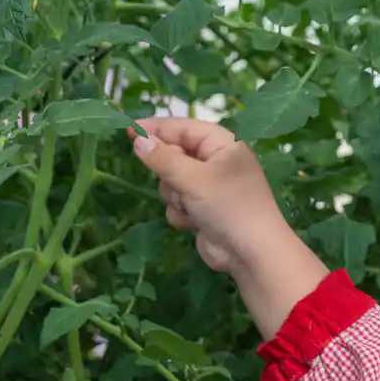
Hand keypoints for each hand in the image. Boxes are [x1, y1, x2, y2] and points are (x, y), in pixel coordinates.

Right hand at [129, 117, 277, 274]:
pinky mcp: (203, 211)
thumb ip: (163, 158)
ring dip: (175, 196)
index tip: (128, 130)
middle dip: (170, 172)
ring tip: (191, 206)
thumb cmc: (228, 206)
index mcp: (223, 144)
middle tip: (177, 183)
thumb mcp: (192, 178)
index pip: (183, 127)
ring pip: (171, 182)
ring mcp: (210, 188)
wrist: (250, 253)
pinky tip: (194, 223)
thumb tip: (138, 139)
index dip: (156, 128)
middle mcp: (217, 162)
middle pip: (174, 155)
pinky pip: (178, 204)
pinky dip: (181, 213)